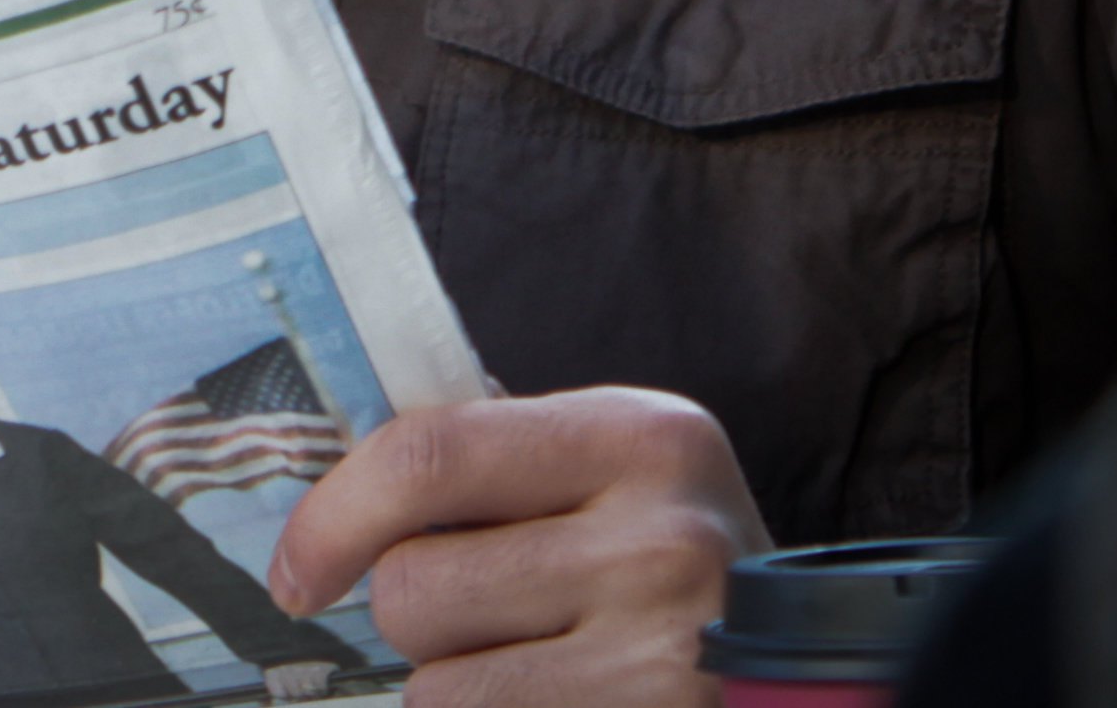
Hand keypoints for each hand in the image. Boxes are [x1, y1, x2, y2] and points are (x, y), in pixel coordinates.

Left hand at [267, 387, 768, 706]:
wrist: (822, 676)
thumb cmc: (677, 564)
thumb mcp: (616, 474)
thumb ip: (493, 460)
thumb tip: (324, 489)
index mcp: (642, 436)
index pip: (427, 454)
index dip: (331, 516)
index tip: (293, 570)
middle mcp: (662, 540)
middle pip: (414, 586)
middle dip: (414, 615)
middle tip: (478, 617)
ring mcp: (667, 659)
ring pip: (439, 685)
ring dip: (454, 687)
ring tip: (532, 667)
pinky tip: (558, 703)